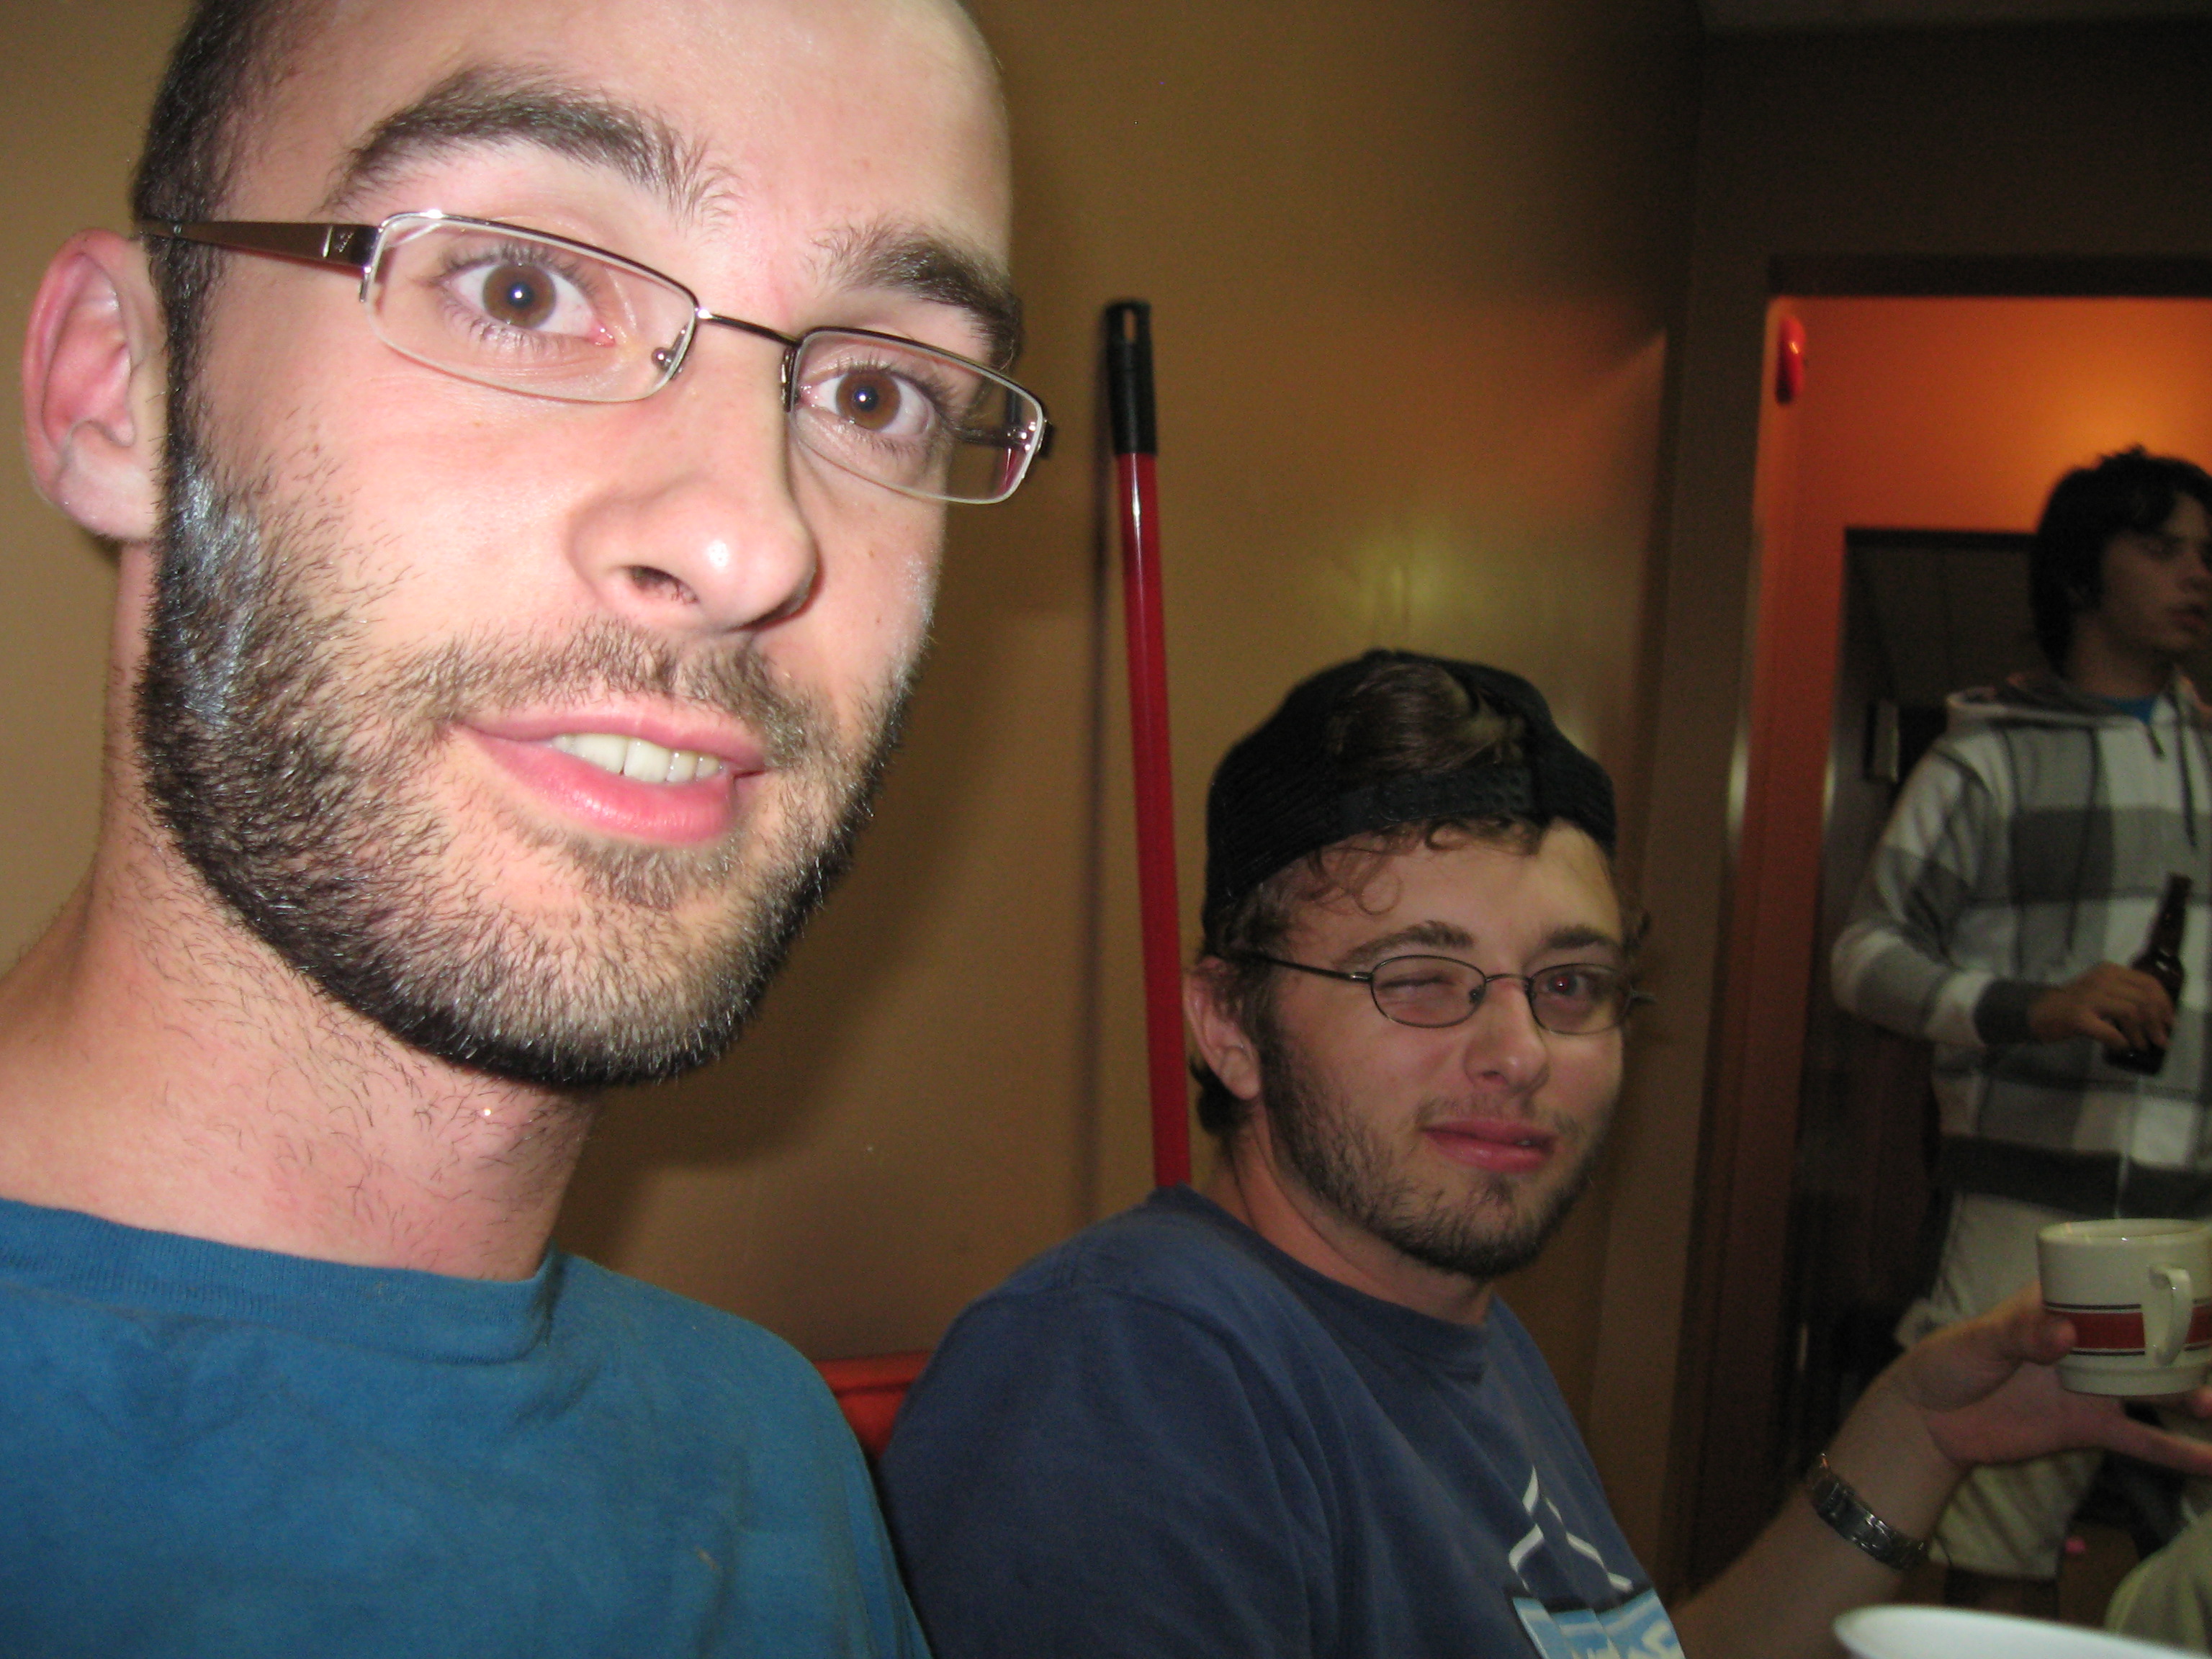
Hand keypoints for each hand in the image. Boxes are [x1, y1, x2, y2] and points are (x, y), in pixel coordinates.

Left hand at [1894, 1286, 2211, 1476]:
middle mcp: (2086, 1342)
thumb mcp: (1980, 1339)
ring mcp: (2093, 1385)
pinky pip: (2141, 1440)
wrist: (1930, 1421)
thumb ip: (2020, 1335)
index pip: (2112, 1285)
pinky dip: (2176, 1453)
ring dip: (2191, 1395)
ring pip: (2154, 1388)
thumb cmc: (1949, 1362)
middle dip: (2188, 1344)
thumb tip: (2066, 1334)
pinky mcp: (2091, 1427)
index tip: (2194, 1286)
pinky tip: (2211, 1463)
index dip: (2153, 1283)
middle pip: (2147, 1338)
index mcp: (2059, 1305)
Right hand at [2028, 962, 2174, 1051]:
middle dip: (2157, 1023)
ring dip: (2141, 1034)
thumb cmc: (2072, 1004)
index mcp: (2109, 971)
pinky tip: (2122, 1047)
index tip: (2168, 1021)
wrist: (2036, 1012)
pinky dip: (2121, 1042)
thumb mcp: (2101, 989)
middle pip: (2144, 1000)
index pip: (2148, 983)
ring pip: (2132, 1013)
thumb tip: (2158, 1014)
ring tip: (2142, 1046)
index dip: (2164, 1004)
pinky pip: (2110, 1032)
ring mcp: (2088, 997)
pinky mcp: (2078, 1017)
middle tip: (2160, 1040)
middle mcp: (2101, 980)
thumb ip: (2125, 994)